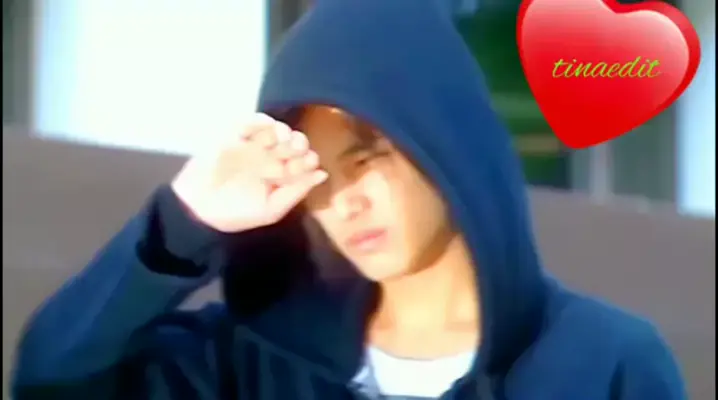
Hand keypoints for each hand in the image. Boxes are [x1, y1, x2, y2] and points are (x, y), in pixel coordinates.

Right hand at [170, 113, 327, 232]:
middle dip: (299, 144)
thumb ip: (297, 192)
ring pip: (276, 128)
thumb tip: (323, 174)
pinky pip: (251, 121)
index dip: (308, 160)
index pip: (304, 160)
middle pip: (294, 141)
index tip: (306, 166)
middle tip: (295, 152)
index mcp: (282, 175)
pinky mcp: (235, 136)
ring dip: (284, 132)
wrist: (199, 210)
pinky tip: (267, 131)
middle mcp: (271, 158)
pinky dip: (262, 121)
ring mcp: (254, 145)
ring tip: (282, 142)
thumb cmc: (237, 213)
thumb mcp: (272, 209)